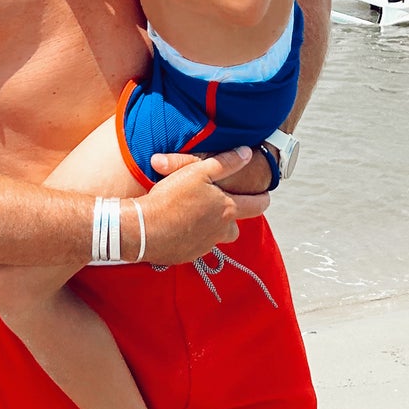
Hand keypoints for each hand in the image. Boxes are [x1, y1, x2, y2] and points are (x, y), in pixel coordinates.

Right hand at [139, 148, 269, 263]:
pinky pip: (194, 246)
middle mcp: (220, 232)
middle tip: (218, 207)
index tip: (265, 196)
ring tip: (194, 216)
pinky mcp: (186, 256)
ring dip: (209, 228)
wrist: (143, 229)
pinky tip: (176, 226)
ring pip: (214, 238)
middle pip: (235, 229)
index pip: (257, 206)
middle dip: (230, 219)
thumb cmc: (171, 197)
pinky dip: (190, 237)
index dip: (263, 199)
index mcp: (227, 210)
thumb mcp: (199, 171)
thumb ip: (226, 162)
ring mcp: (203, 246)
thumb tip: (247, 153)